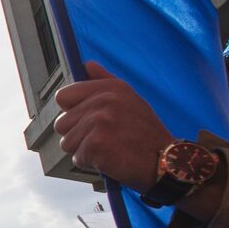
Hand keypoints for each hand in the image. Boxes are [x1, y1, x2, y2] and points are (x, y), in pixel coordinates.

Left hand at [54, 61, 171, 191]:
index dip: (72, 112)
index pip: (63, 96)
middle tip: (105, 138)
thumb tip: (86, 64)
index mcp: (109, 87)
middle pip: (62, 123)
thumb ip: (104, 81)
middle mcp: (104, 100)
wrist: (166, 160)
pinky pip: (77, 157)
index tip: (90, 119)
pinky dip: (91, 163)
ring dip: (84, 150)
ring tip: (109, 148)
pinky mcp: (97, 143)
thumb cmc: (144, 133)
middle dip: (79, 135)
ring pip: (66, 142)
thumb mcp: (129, 99)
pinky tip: (111, 159)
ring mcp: (100, 121)